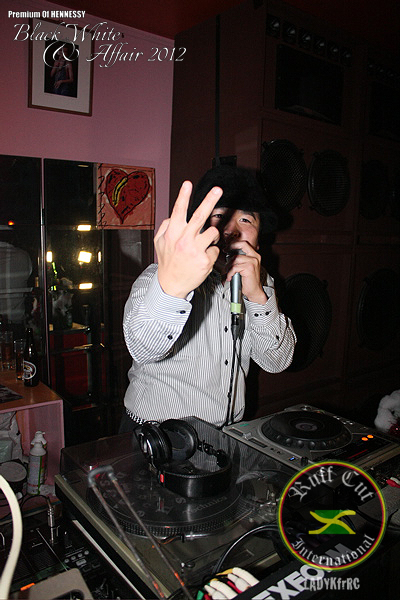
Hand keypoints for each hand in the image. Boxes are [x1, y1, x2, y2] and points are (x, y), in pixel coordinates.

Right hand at [154, 181, 221, 297]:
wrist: (171, 285)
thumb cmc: (168, 261)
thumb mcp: (160, 243)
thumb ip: (166, 226)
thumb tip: (173, 215)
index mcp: (173, 234)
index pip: (178, 211)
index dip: (183, 196)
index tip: (188, 183)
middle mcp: (184, 240)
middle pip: (199, 216)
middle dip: (210, 200)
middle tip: (218, 189)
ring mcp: (196, 250)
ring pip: (212, 232)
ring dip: (211, 235)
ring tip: (203, 244)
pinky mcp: (206, 260)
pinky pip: (215, 248)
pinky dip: (211, 251)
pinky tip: (202, 258)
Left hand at [226, 241, 267, 304]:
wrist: (254, 290)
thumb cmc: (248, 279)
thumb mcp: (245, 266)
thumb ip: (240, 258)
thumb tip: (228, 253)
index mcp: (254, 255)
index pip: (244, 243)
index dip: (234, 243)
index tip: (227, 247)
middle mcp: (255, 256)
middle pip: (241, 245)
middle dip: (231, 247)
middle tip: (225, 251)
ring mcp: (253, 262)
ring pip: (235, 258)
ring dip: (228, 266)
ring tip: (227, 271)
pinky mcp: (249, 268)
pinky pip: (235, 267)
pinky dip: (230, 273)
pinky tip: (230, 277)